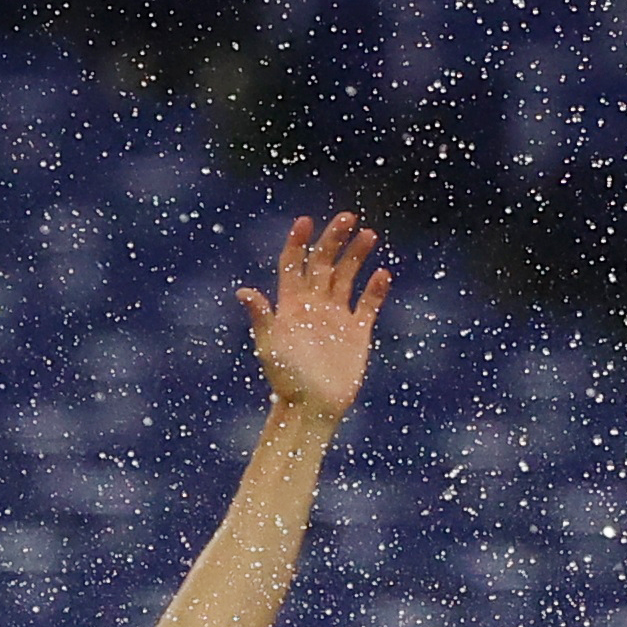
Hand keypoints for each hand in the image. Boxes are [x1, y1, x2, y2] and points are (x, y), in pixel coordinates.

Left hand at [235, 213, 390, 425]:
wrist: (311, 409)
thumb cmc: (286, 380)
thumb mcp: (270, 347)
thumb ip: (262, 317)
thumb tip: (244, 291)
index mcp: (291, 305)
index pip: (294, 264)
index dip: (298, 242)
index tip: (306, 221)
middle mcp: (313, 305)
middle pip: (324, 263)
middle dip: (334, 239)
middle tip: (347, 217)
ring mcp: (336, 317)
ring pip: (347, 277)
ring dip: (356, 256)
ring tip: (369, 235)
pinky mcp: (357, 333)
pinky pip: (368, 305)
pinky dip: (376, 290)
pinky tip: (383, 275)